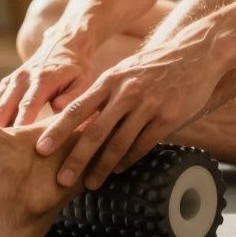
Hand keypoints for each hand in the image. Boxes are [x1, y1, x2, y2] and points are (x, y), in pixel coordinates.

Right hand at [0, 29, 96, 126]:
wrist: (64, 45)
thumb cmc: (77, 69)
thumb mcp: (84, 81)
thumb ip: (73, 97)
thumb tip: (58, 109)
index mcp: (42, 79)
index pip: (27, 105)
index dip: (20, 125)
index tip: (15, 146)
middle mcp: (22, 79)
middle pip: (3, 109)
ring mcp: (10, 82)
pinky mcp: (4, 85)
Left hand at [35, 32, 221, 189]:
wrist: (194, 53)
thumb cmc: (153, 66)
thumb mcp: (123, 73)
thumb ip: (103, 95)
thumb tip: (77, 124)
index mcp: (109, 80)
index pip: (77, 108)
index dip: (57, 131)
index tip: (41, 149)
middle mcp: (126, 92)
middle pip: (94, 131)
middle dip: (76, 159)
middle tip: (61, 180)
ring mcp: (148, 105)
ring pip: (119, 143)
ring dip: (102, 168)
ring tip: (90, 184)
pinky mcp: (168, 117)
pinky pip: (143, 145)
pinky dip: (128, 160)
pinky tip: (119, 170)